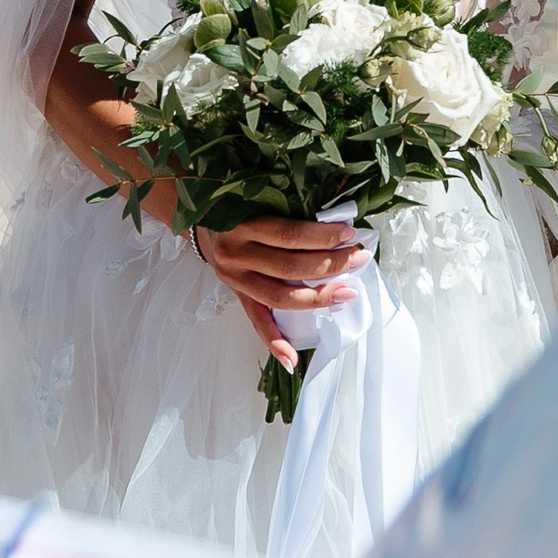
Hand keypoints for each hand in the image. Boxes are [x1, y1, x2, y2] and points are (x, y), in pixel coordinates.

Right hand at [191, 214, 365, 351]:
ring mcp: (235, 278)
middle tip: (358, 258)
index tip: (348, 233)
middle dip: (330, 264)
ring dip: (317, 298)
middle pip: (290, 267)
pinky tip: (292, 359)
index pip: (289, 235)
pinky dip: (275, 342)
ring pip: (280, 296)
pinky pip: (257, 321)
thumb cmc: (235, 207)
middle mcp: (236, 254)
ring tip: (346, 292)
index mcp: (242, 225)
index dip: (321, 236)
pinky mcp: (236, 295)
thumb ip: (287, 207)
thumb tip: (335, 215)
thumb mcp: (255, 198)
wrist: (200, 221)